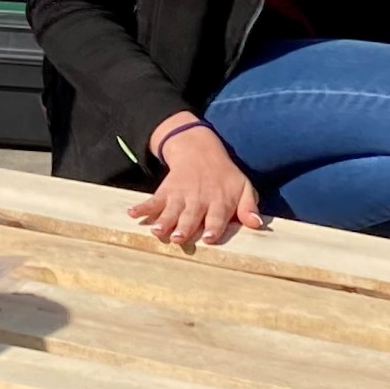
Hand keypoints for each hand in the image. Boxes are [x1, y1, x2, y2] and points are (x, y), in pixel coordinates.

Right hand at [135, 120, 263, 247]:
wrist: (199, 150)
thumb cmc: (225, 176)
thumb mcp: (243, 187)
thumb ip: (249, 206)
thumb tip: (257, 224)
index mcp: (219, 201)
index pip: (217, 216)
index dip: (214, 227)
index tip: (210, 238)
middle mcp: (199, 199)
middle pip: (191, 216)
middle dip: (185, 227)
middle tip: (178, 238)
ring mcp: (180, 195)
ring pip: (171, 210)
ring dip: (164, 220)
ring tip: (157, 231)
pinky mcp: (165, 192)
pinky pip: (152, 200)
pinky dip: (142, 207)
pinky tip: (133, 214)